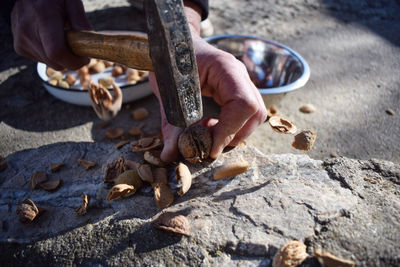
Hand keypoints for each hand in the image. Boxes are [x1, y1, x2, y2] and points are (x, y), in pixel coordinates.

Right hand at [11, 0, 90, 69]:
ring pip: (50, 63)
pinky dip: (51, 55)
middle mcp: (28, 32)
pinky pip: (42, 60)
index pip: (57, 52)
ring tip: (62, 39)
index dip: (74, 61)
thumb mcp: (70, 1)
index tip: (85, 58)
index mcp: (43, 18)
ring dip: (61, 57)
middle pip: (55, 62)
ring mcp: (21, 41)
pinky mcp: (19, 47)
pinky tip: (50, 40)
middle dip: (71, 61)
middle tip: (78, 49)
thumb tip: (90, 41)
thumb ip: (80, 20)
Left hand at [151, 2, 266, 161]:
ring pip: (254, 115)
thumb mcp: (167, 93)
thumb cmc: (170, 61)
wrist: (173, 43)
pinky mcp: (236, 91)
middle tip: (211, 146)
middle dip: (235, 135)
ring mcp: (241, 82)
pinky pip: (245, 113)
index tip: (211, 148)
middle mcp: (239, 75)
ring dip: (235, 133)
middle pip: (255, 112)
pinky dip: (231, 127)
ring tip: (209, 135)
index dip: (230, 130)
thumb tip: (170, 156)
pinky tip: (211, 127)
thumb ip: (171, 125)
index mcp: (225, 69)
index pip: (243, 104)